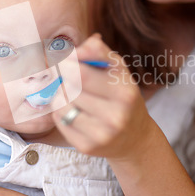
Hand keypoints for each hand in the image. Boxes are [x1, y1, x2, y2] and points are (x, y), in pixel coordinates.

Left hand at [53, 34, 152, 158]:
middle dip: (64, 78)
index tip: (65, 59)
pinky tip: (72, 110)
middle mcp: (115, 115)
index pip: (83, 73)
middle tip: (66, 75)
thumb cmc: (122, 96)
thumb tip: (76, 48)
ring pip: (61, 104)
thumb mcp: (118, 70)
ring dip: (61, 94)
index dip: (67, 63)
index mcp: (125, 92)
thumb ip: (98, 52)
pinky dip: (60, 111)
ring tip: (72, 93)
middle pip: (70, 88)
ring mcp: (101, 134)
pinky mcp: (86, 147)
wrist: (134, 138)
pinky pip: (60, 121)